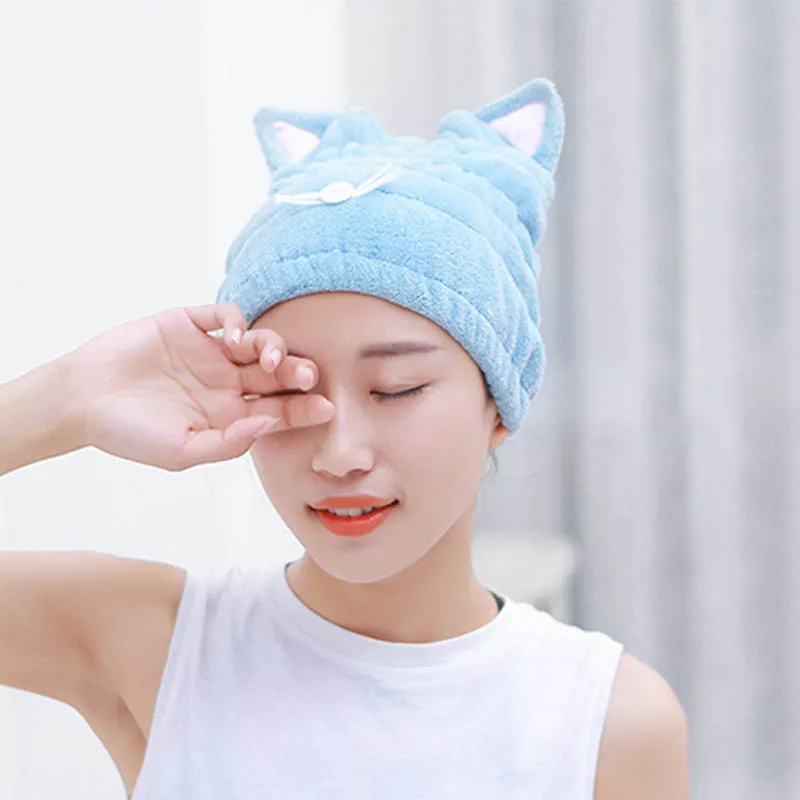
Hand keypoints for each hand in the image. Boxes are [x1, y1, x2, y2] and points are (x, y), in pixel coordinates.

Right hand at [64, 303, 334, 470]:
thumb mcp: (181, 452)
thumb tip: (268, 425)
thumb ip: (228, 444)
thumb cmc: (128, 434)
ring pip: (258, 343)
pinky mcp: (189, 324)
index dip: (304, 409)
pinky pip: (225, 316)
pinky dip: (239, 322)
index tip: (327, 409)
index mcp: (231, 415)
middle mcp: (227, 382)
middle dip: (297, 375)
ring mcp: (210, 352)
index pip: (278, 410)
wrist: (80, 401)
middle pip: (276, 375)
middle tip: (309, 377)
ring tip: (270, 359)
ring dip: (274, 348)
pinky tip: (239, 338)